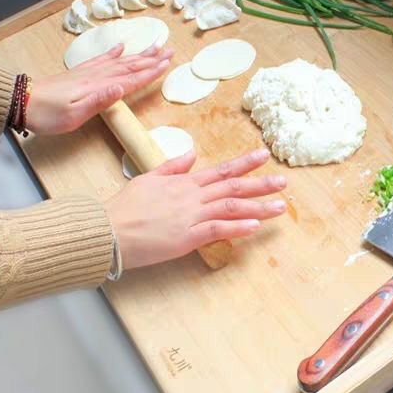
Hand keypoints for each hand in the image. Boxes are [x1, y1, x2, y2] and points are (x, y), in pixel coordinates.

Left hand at [27, 43, 172, 134]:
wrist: (21, 102)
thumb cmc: (47, 114)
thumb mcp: (74, 114)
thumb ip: (99, 101)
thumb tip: (122, 87)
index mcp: (98, 87)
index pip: (130, 79)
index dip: (150, 72)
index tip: (167, 64)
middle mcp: (96, 76)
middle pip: (129, 66)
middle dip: (151, 59)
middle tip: (169, 51)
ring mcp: (87, 73)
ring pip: (120, 61)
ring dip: (138, 55)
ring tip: (154, 47)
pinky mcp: (79, 74)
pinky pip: (102, 60)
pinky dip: (114, 53)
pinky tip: (121, 47)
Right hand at [105, 148, 286, 269]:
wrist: (108, 229)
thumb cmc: (124, 207)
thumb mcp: (148, 178)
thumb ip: (172, 166)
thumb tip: (191, 154)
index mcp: (184, 183)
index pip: (221, 171)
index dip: (244, 163)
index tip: (264, 156)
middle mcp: (191, 197)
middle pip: (233, 187)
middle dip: (261, 184)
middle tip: (284, 183)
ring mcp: (190, 217)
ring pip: (231, 207)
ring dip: (258, 206)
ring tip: (280, 207)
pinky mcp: (186, 238)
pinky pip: (216, 230)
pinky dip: (237, 227)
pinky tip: (255, 226)